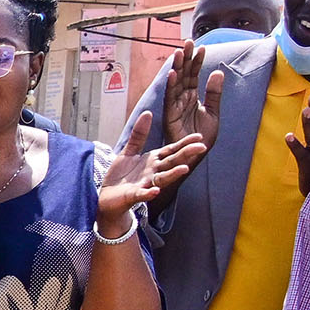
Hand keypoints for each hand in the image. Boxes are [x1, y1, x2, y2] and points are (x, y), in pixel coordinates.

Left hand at [99, 99, 206, 228]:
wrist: (107, 197)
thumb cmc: (121, 175)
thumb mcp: (129, 151)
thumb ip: (139, 134)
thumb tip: (148, 112)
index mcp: (153, 161)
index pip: (172, 150)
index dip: (184, 143)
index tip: (199, 136)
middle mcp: (153, 172)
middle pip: (172, 162)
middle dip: (186, 155)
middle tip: (202, 148)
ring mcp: (144, 184)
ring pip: (162, 179)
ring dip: (173, 174)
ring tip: (184, 169)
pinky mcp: (133, 196)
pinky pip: (142, 195)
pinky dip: (149, 193)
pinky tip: (155, 191)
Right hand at [161, 42, 225, 152]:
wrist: (194, 156)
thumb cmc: (201, 139)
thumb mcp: (213, 113)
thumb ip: (214, 94)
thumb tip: (218, 72)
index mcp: (192, 97)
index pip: (195, 75)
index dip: (198, 62)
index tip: (201, 47)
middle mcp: (182, 99)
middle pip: (184, 74)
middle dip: (186, 59)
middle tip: (188, 42)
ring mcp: (175, 106)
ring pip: (176, 83)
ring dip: (177, 68)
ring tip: (179, 53)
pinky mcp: (170, 115)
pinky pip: (170, 98)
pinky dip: (171, 86)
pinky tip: (173, 74)